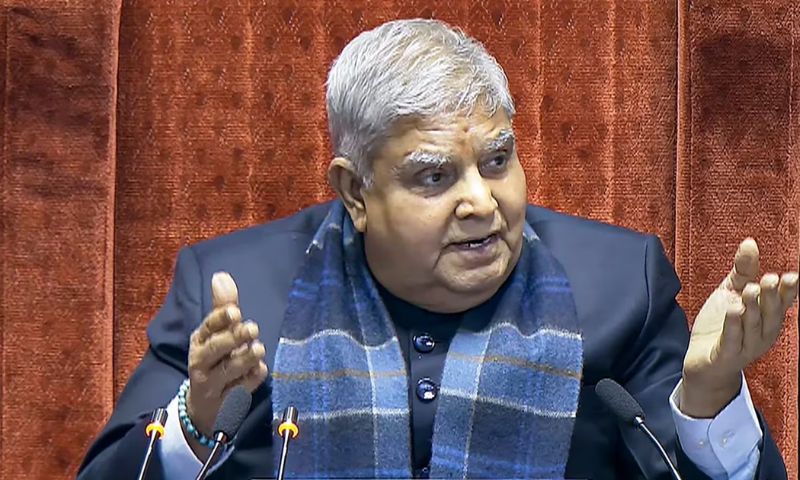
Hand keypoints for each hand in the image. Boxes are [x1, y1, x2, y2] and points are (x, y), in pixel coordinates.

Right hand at [184, 272, 267, 455]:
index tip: (235, 311)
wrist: (203, 406)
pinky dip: (251, 380)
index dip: (219, 319)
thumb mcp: (215, 333)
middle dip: (233, 338)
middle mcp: (201, 362)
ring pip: (228, 370)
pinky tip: (260, 370)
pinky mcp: (225, 402)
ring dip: (244, 359)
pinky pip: (240, 390)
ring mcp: (212, 384)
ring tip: (258, 349)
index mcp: (199, 340)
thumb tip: (221, 275)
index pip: (207, 327)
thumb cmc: (214, 359)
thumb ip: (222, 306)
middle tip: (252, 328)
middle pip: (214, 350)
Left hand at [681, 238, 797, 416]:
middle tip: (770, 279)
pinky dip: (733, 326)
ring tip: (750, 289)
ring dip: (752, 308)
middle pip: (770, 313)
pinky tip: (733, 310)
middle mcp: (762, 333)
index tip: (791, 276)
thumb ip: (743, 271)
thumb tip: (750, 241)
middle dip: (771, 296)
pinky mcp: (726, 356)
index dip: (788, 291)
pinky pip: (732, 341)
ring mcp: (746, 346)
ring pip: (752, 326)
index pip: (781, 303)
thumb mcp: (730, 292)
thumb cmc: (721, 325)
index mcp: (766, 317)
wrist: (702, 362)